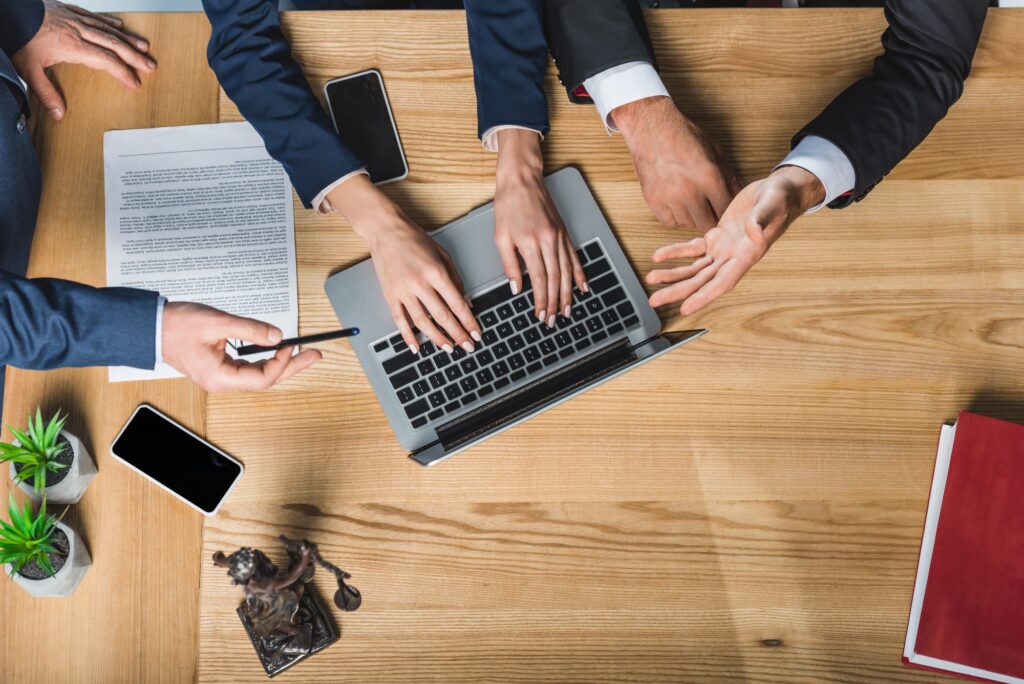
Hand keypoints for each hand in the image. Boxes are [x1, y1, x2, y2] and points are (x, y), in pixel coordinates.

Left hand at [12, 0, 154, 120]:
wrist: (6, 10)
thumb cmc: (17, 35)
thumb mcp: (28, 69)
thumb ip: (45, 92)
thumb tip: (58, 114)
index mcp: (73, 46)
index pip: (107, 62)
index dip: (124, 73)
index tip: (135, 83)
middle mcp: (79, 31)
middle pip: (115, 45)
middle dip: (135, 57)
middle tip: (151, 65)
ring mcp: (75, 18)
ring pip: (108, 29)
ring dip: (128, 39)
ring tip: (144, 47)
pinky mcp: (68, 9)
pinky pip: (95, 16)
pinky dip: (110, 22)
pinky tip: (120, 25)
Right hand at [162, 302, 320, 391]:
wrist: (151, 327)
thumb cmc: (176, 326)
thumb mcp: (218, 322)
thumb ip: (250, 329)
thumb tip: (277, 336)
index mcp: (219, 377)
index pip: (261, 379)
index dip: (281, 364)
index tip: (291, 346)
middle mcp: (221, 381)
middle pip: (265, 380)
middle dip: (291, 367)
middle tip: (314, 356)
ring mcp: (220, 376)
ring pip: (258, 375)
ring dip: (281, 364)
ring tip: (302, 353)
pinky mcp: (220, 367)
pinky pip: (248, 368)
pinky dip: (265, 359)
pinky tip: (277, 351)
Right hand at [327, 176, 480, 354]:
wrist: (385, 230)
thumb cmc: (414, 238)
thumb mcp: (442, 254)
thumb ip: (455, 278)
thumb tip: (465, 301)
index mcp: (435, 272)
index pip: (457, 304)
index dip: (468, 322)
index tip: (476, 333)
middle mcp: (419, 283)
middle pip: (442, 316)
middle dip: (458, 334)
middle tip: (468, 346)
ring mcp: (403, 291)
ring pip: (422, 323)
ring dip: (437, 338)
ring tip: (448, 348)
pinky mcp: (389, 295)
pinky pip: (399, 320)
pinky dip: (407, 336)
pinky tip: (416, 347)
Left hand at [493, 128, 586, 326]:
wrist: (523, 179)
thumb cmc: (508, 205)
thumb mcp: (500, 236)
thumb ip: (509, 264)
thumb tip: (517, 288)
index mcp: (531, 242)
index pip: (538, 279)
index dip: (540, 300)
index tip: (540, 314)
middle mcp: (549, 240)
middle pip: (555, 279)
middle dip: (554, 302)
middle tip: (552, 319)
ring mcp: (559, 236)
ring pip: (566, 272)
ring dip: (567, 294)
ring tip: (566, 310)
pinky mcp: (564, 232)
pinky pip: (574, 257)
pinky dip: (579, 274)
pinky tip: (582, 287)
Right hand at [613, 96, 738, 230]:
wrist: (651, 127)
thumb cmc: (683, 135)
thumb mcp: (713, 149)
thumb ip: (728, 175)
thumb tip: (737, 195)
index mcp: (709, 177)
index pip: (725, 209)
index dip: (727, 212)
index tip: (725, 211)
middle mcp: (689, 191)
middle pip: (707, 224)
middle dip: (711, 219)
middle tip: (709, 211)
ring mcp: (669, 197)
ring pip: (687, 224)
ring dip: (692, 217)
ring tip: (692, 203)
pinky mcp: (653, 200)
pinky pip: (669, 221)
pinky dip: (675, 216)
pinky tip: (677, 204)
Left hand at [646, 165, 823, 315]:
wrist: (780, 191)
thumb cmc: (781, 198)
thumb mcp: (773, 204)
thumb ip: (762, 218)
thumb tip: (753, 233)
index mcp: (747, 255)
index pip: (722, 283)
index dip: (703, 297)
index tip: (685, 308)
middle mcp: (733, 258)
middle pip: (701, 281)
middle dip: (677, 291)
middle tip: (654, 301)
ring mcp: (724, 249)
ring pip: (694, 268)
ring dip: (672, 275)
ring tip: (651, 278)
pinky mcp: (718, 237)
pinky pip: (693, 249)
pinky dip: (676, 252)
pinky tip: (659, 256)